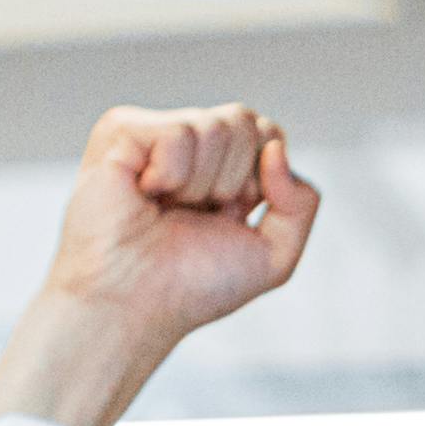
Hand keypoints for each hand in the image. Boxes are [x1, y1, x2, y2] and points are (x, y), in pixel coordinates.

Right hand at [0, 104, 320, 425]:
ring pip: (217, 126)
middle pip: (247, 122)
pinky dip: (172, 175)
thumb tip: (276, 148)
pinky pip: (180, 133)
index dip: (262, 180)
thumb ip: (301, 203)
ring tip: (165, 209)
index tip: (229, 216)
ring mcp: (154, 133)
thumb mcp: (274, 255)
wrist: (135, 303)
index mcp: (221, 166)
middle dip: (234, 181)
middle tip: (193, 215)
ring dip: (201, 185)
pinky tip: (144, 195)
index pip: (269, 134)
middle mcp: (189, 144)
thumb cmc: (192, 285)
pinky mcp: (122, 129)